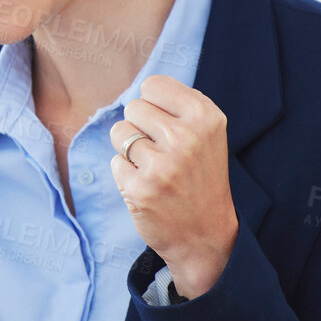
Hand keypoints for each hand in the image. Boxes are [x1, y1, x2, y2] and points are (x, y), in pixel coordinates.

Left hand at [108, 75, 237, 297]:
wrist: (206, 235)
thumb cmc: (200, 178)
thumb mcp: (206, 134)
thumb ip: (178, 107)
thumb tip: (141, 91)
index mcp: (206, 117)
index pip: (153, 85)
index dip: (154, 105)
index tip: (167, 126)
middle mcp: (186, 137)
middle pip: (133, 107)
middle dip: (140, 127)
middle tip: (161, 152)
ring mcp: (163, 164)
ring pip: (119, 132)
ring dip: (129, 150)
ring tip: (153, 168)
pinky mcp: (141, 189)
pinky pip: (115, 163)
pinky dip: (125, 175)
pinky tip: (148, 188)